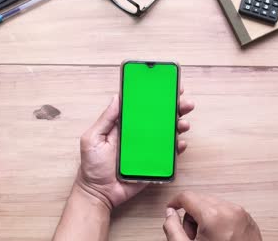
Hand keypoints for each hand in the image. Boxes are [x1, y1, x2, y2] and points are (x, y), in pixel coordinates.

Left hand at [75, 90, 194, 209]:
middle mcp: (137, 134)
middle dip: (174, 107)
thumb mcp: (92, 138)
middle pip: (159, 117)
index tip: (168, 85)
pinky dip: (177, 147)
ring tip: (183, 123)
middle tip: (184, 102)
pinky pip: (168, 154)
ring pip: (167, 133)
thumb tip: (117, 97)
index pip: (141, 106)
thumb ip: (105, 119)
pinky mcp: (153, 163)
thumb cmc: (92, 166)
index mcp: (123, 125)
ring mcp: (147, 148)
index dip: (154, 95)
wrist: (98, 193)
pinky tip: (180, 143)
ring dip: (178, 125)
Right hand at [163, 191, 262, 240]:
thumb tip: (170, 214)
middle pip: (199, 199)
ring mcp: (242, 215)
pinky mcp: (249, 221)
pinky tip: (218, 238)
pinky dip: (218, 220)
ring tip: (206, 239)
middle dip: (191, 214)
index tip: (171, 209)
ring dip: (204, 217)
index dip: (174, 202)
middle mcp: (230, 211)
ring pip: (213, 204)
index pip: (186, 197)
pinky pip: (227, 211)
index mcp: (213, 216)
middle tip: (191, 235)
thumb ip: (173, 228)